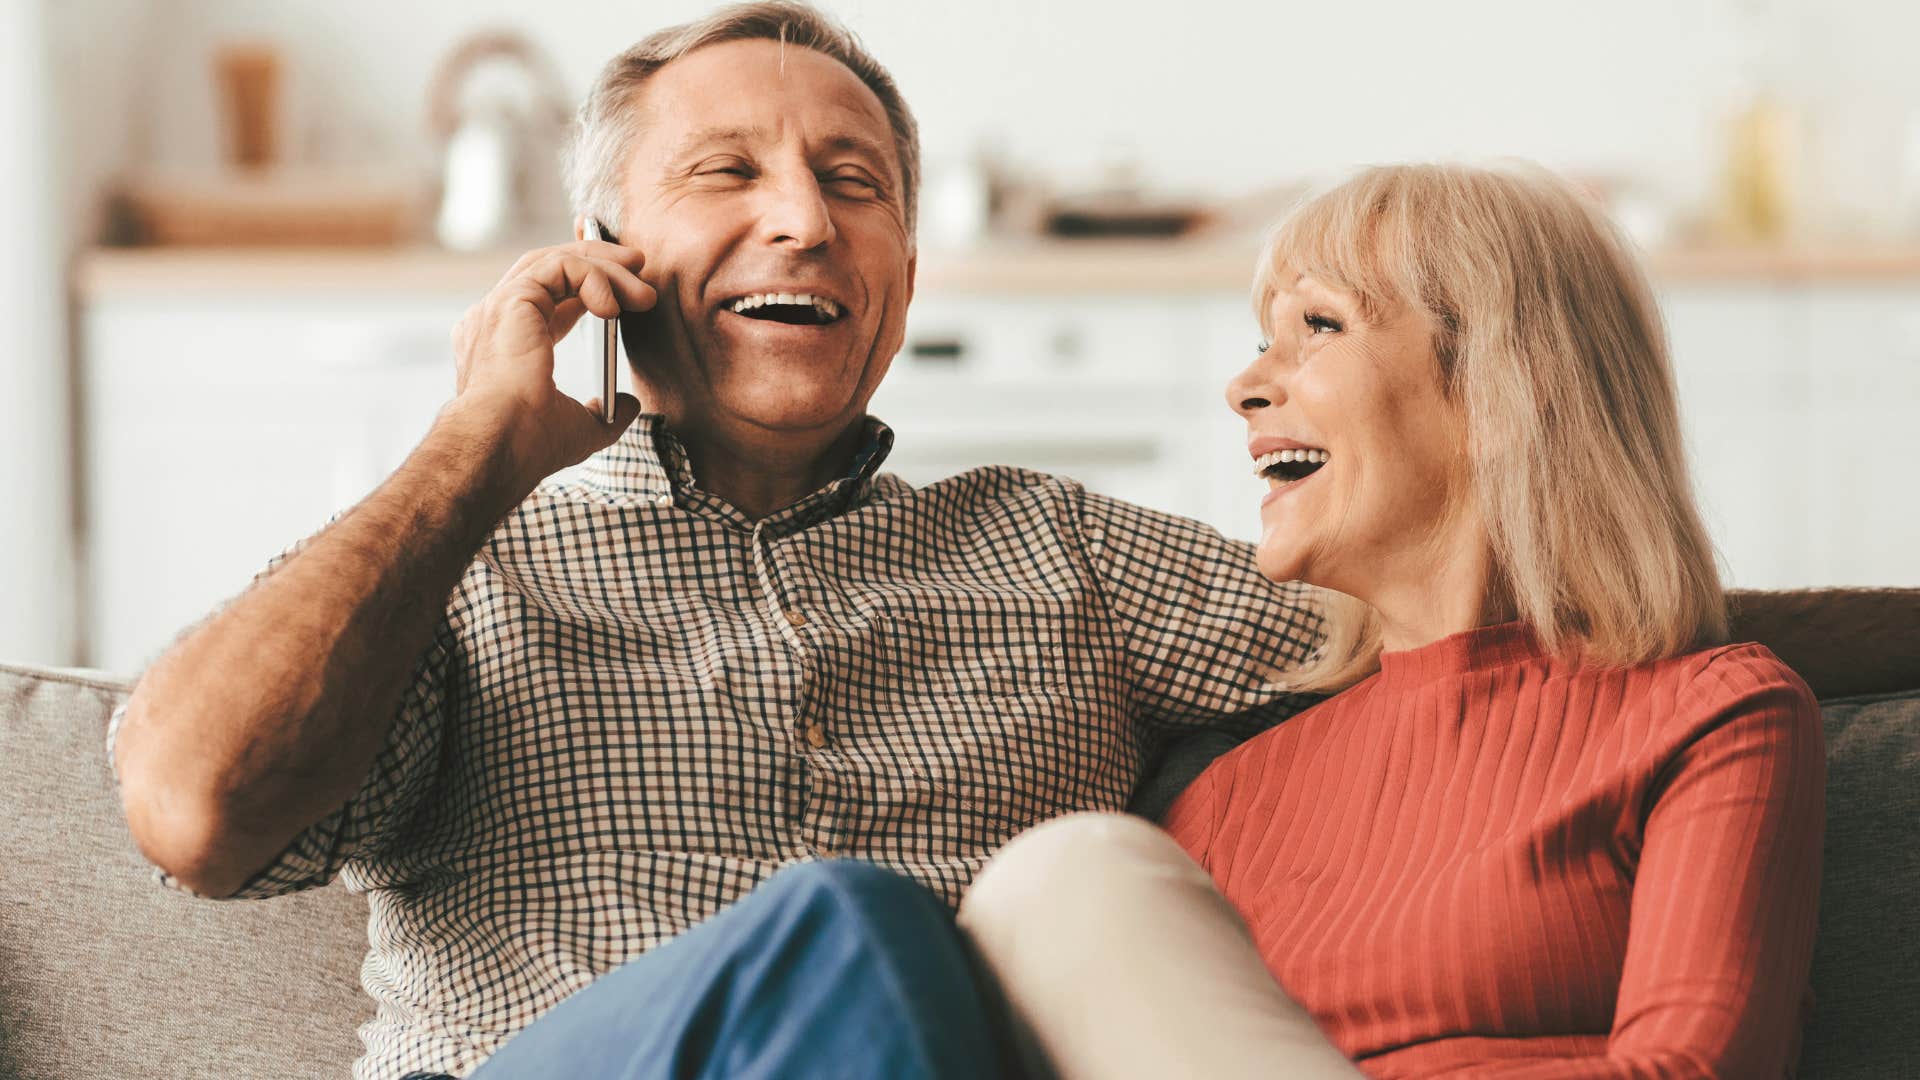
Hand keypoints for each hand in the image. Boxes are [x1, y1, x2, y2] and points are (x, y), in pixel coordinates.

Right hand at [446, 238, 657, 485]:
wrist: (502, 445)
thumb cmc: (530, 443)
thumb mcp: (581, 428)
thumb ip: (605, 412)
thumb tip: (629, 404)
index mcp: (504, 344)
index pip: (546, 298)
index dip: (586, 287)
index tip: (626, 295)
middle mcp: (496, 319)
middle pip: (549, 269)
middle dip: (598, 263)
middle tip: (640, 267)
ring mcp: (500, 306)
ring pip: (555, 262)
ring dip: (604, 266)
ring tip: (642, 284)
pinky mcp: (512, 299)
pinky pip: (559, 268)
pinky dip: (593, 277)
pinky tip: (615, 307)